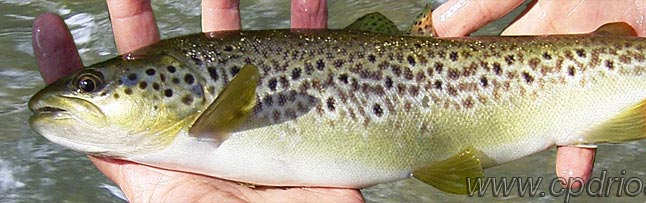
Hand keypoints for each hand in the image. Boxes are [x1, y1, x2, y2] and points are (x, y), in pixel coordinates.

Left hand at [33, 0, 361, 201]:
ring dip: (224, 7)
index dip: (77, 62)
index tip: (49, 26)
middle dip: (141, 20)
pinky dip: (311, 17)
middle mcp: (204, 124)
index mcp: (167, 144)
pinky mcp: (303, 108)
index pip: (112, 100)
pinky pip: (310, 50)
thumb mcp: (160, 194)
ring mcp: (253, 113)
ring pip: (235, 45)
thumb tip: (56, 116)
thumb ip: (123, 158)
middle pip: (169, 61)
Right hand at [432, 0, 645, 187]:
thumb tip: (437, 25)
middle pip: (563, 101)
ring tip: (574, 172)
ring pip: (607, 109)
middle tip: (528, 163)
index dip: (502, 99)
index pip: (518, 70)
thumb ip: (489, 2)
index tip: (480, 129)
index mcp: (551, 31)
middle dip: (551, 135)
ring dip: (593, 142)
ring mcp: (625, 56)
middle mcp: (584, 49)